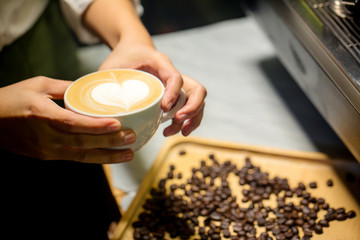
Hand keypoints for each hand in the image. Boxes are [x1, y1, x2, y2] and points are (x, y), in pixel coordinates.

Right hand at [0, 77, 135, 162]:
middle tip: (132, 139)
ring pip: (82, 156)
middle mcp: (46, 138)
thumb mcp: (38, 85)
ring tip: (128, 154)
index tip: (118, 125)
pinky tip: (109, 156)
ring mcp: (47, 150)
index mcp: (43, 115)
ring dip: (107, 157)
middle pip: (83, 143)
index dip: (97, 127)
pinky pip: (75, 158)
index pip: (74, 124)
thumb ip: (65, 87)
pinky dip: (94, 158)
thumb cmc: (12, 99)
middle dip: (110, 143)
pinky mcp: (47, 156)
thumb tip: (89, 86)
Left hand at [100, 43, 206, 135]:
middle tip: (177, 121)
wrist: (132, 49)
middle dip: (192, 109)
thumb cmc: (122, 57)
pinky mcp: (176, 95)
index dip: (173, 93)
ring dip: (192, 119)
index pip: (175, 77)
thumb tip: (101, 113)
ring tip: (174, 132)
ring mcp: (178, 85)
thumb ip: (107, 86)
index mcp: (160, 62)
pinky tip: (171, 130)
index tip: (164, 109)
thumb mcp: (111, 68)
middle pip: (197, 90)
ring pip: (198, 101)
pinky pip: (190, 108)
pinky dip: (186, 121)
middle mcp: (173, 73)